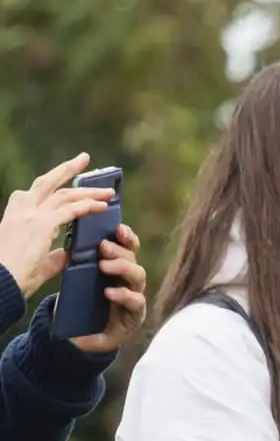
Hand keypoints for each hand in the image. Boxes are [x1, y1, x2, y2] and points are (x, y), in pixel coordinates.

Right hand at [0, 154, 115, 296]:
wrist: (0, 281)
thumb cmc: (14, 275)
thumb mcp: (38, 261)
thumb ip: (55, 255)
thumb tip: (70, 252)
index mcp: (17, 215)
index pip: (36, 193)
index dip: (53, 185)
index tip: (67, 181)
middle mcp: (22, 209)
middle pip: (48, 182)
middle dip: (67, 169)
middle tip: (84, 158)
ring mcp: (31, 215)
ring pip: (64, 195)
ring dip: (89, 191)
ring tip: (108, 190)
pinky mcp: (42, 225)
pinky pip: (71, 210)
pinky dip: (88, 206)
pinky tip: (103, 206)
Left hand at [68, 226, 146, 354]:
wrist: (81, 337)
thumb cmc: (81, 306)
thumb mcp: (78, 280)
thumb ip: (80, 263)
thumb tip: (70, 241)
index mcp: (117, 268)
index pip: (128, 247)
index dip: (126, 236)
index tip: (117, 227)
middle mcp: (129, 281)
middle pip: (133, 258)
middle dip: (120, 250)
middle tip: (103, 247)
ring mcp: (134, 297)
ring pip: (138, 276)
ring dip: (122, 268)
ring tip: (104, 267)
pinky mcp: (134, 316)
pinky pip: (136, 302)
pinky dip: (124, 295)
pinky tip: (110, 292)